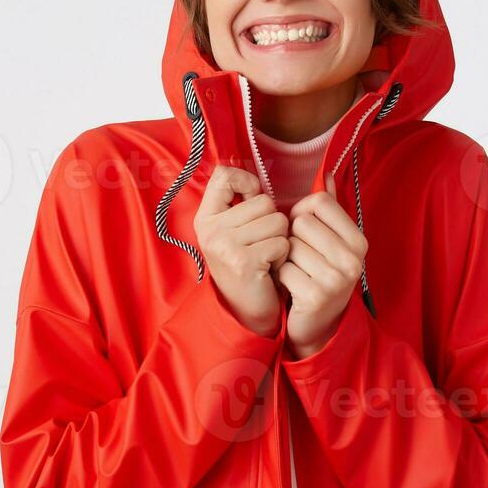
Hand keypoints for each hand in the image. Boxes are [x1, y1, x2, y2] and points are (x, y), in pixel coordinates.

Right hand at [193, 166, 290, 336]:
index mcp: (205, 217)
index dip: (247, 183)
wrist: (246, 312)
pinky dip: (282, 257)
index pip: (224, 175)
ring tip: (265, 257)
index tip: (252, 201)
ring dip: (280, 240)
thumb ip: (241, 203)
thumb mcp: (235, 231)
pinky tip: (268, 269)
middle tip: (259, 246)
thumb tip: (258, 175)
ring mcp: (225, 245)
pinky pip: (282, 242)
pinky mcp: (244, 261)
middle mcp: (210, 229)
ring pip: (277, 221)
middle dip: (272, 223)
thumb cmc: (247, 264)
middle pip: (264, 201)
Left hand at [275, 172, 367, 358]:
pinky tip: (291, 287)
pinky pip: (282, 269)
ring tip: (297, 272)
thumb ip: (328, 208)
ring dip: (285, 258)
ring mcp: (337, 279)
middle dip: (292, 238)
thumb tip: (326, 172)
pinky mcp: (316, 296)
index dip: (302, 213)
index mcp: (359, 241)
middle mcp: (353, 259)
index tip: (304, 231)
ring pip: (289, 246)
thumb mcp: (330, 241)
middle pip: (302, 222)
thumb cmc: (320, 274)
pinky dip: (280, 277)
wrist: (318, 325)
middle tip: (300, 257)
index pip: (319, 202)